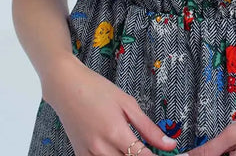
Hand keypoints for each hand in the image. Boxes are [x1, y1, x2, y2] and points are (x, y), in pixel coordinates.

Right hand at [41, 55, 177, 155]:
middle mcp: (102, 148)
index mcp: (116, 132)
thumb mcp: (127, 103)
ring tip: (131, 145)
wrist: (66, 87)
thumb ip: (148, 127)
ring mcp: (89, 154)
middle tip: (147, 148)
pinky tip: (116, 149)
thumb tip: (170, 144)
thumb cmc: (96, 89)